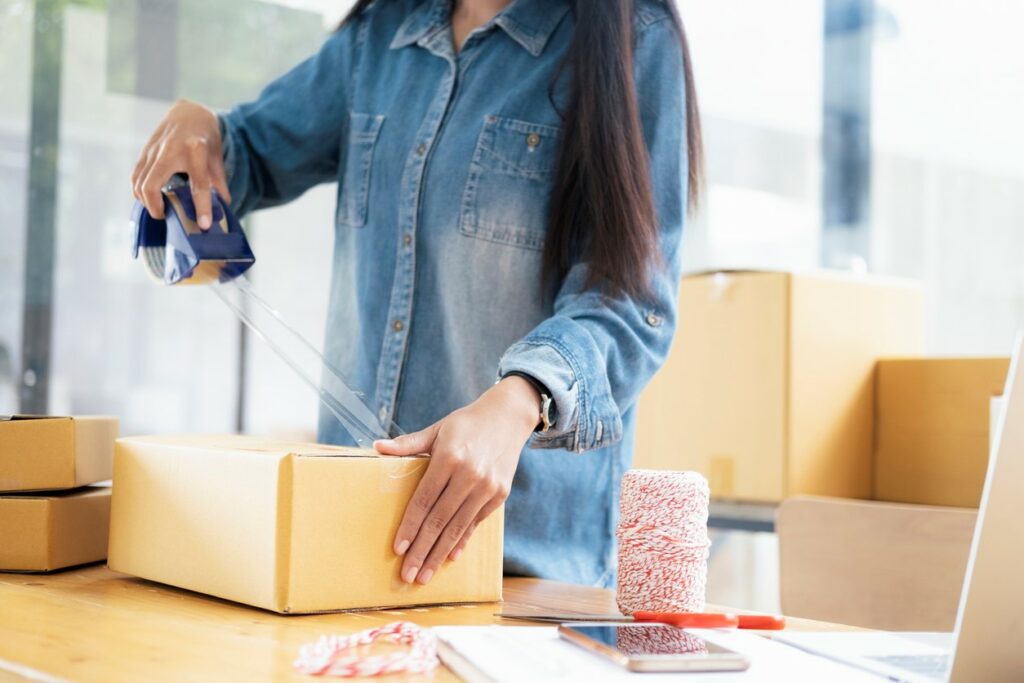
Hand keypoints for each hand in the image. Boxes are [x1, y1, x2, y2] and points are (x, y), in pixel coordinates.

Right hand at [130, 99, 229, 229]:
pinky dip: (139, 190)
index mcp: (195, 150)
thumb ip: (219, 183)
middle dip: (155, 206)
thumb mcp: (216, 158)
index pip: (199, 185)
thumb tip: (223, 208)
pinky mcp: (144, 151)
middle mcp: (170, 149)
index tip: (204, 225)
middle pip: (152, 184)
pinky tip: (150, 198)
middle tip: (166, 217)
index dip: (203, 207)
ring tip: (159, 209)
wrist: (189, 112)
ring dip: (145, 201)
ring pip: (139, 182)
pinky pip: (136, 176)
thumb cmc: (205, 137)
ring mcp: (153, 150)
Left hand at [374, 376, 540, 584]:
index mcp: (449, 458)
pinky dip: (462, 541)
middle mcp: (469, 475)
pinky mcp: (500, 494)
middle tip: (407, 576)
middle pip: (439, 520)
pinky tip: (449, 558)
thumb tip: (377, 447)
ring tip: (424, 576)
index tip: (397, 549)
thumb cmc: (466, 424)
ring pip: (457, 527)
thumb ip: (408, 443)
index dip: (410, 526)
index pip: (424, 500)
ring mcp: (487, 487)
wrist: (508, 416)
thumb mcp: (437, 429)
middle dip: (421, 550)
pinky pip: (475, 523)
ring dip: (439, 554)